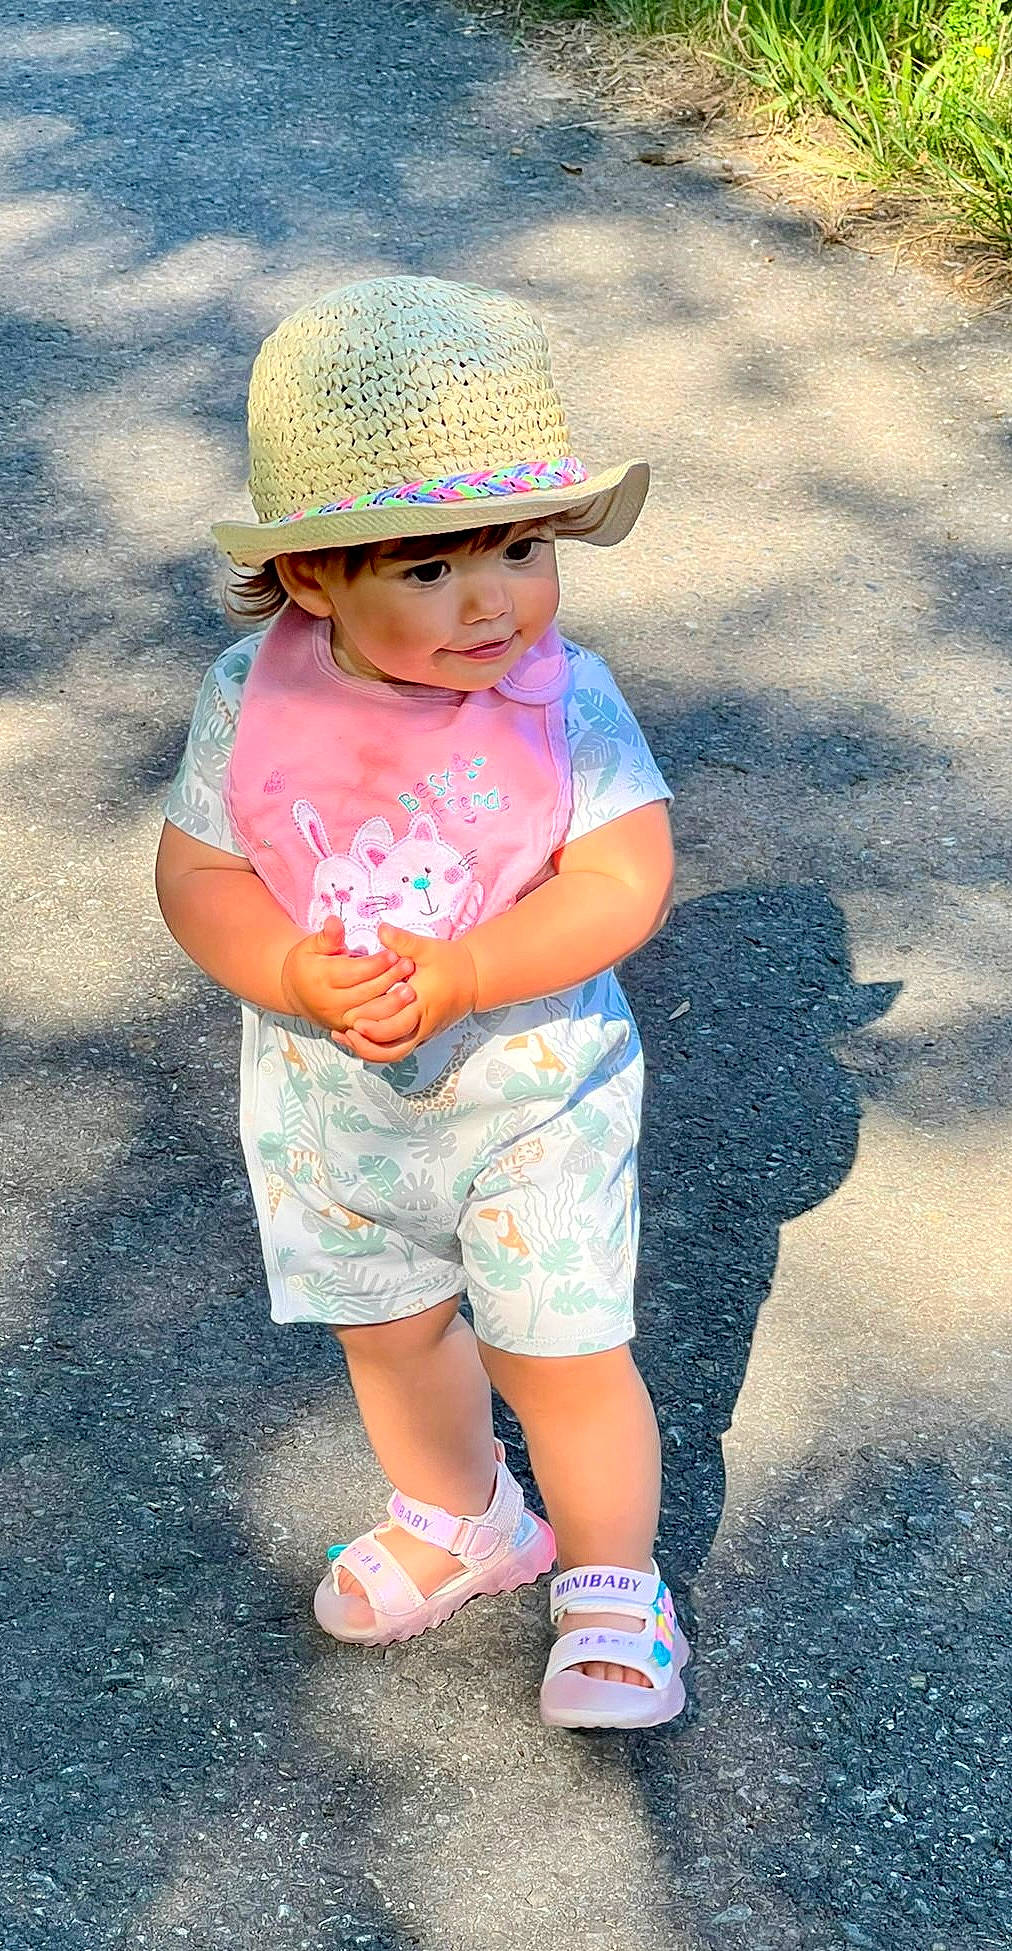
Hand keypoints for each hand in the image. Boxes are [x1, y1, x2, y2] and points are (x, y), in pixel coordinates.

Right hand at [280, 915, 415, 1033]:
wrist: (294, 992)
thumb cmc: (306, 964)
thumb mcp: (311, 945)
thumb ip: (327, 937)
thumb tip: (335, 921)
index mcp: (321, 978)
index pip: (353, 972)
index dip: (375, 963)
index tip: (394, 953)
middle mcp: (330, 1002)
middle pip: (365, 992)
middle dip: (388, 980)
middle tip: (409, 966)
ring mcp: (338, 1019)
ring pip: (369, 1015)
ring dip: (392, 1004)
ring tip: (409, 991)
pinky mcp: (346, 1029)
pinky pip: (370, 1029)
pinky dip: (386, 1020)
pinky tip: (402, 1010)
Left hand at [336, 923, 476, 1063]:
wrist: (474, 979)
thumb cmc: (451, 962)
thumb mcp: (428, 948)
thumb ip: (403, 941)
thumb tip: (382, 930)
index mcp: (423, 1004)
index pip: (396, 1026)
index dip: (373, 1028)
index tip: (352, 1021)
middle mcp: (423, 1024)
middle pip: (393, 1048)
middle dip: (366, 1043)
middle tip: (343, 1032)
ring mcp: (423, 1033)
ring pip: (395, 1055)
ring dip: (370, 1051)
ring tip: (347, 1038)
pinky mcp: (422, 1036)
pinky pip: (398, 1050)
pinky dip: (378, 1049)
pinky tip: (359, 1038)